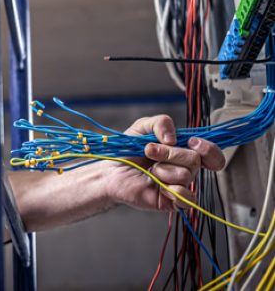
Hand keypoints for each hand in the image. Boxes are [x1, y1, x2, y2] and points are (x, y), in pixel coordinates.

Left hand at [106, 114, 224, 211]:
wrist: (111, 169)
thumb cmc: (128, 149)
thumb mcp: (143, 126)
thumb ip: (161, 122)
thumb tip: (173, 139)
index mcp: (183, 149)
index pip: (211, 153)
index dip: (208, 148)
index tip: (192, 142)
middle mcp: (185, 168)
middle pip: (195, 159)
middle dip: (169, 153)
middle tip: (149, 151)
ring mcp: (180, 185)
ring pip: (186, 175)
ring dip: (162, 169)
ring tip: (150, 170)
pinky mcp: (173, 202)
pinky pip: (187, 198)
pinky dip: (171, 189)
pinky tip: (158, 185)